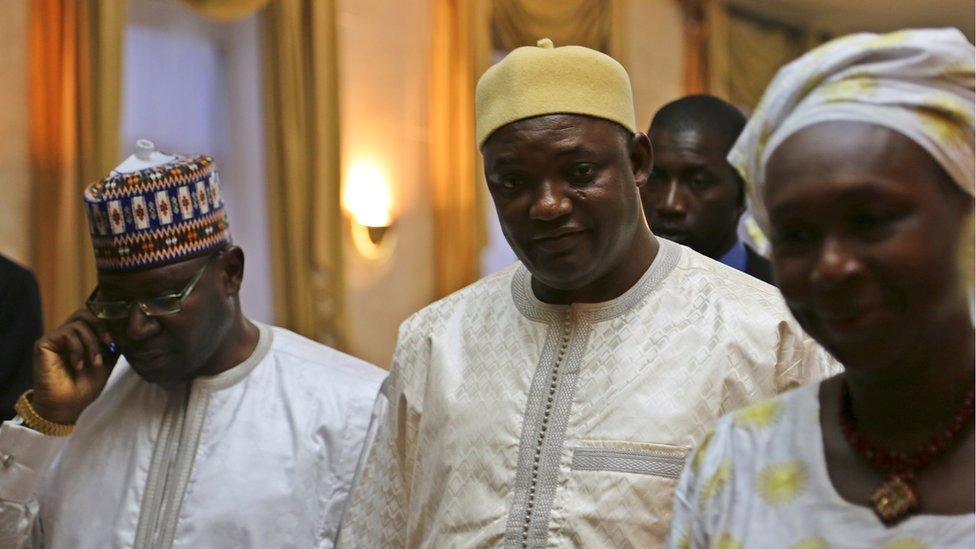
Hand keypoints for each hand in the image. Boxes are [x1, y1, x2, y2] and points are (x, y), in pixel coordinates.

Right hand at [30, 309, 119, 424]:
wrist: (67, 405)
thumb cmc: (85, 386)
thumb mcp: (106, 362)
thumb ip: (113, 344)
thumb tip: (126, 328)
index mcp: (81, 337)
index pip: (94, 316)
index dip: (109, 321)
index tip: (121, 335)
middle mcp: (67, 334)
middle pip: (86, 312)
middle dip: (102, 326)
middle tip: (110, 343)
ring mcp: (55, 338)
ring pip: (79, 323)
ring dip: (92, 343)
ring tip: (95, 362)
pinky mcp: (44, 343)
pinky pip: (66, 334)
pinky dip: (78, 349)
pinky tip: (78, 366)